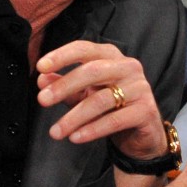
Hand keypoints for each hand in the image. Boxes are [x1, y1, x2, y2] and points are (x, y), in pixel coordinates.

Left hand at [36, 40, 164, 160]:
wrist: (142, 134)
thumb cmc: (112, 108)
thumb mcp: (85, 94)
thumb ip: (65, 86)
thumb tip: (41, 79)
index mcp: (112, 57)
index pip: (85, 49)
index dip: (62, 56)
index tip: (40, 67)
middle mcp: (128, 67)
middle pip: (93, 71)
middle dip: (65, 85)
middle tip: (42, 100)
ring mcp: (140, 88)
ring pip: (101, 100)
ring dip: (74, 117)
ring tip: (56, 131)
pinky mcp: (146, 110)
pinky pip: (115, 120)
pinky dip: (92, 130)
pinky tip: (75, 137)